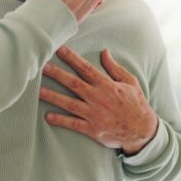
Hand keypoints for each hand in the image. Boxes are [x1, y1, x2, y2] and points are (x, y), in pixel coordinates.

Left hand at [39, 46, 158, 155]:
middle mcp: (98, 98)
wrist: (142, 131)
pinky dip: (61, 120)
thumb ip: (115, 68)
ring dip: (53, 97)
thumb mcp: (130, 82)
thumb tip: (104, 51)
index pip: (86, 69)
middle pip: (73, 84)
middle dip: (57, 74)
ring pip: (70, 103)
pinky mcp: (93, 129)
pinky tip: (48, 116)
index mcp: (107, 85)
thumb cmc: (136, 105)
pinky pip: (74, 124)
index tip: (59, 49)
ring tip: (38, 91)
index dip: (71, 58)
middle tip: (42, 66)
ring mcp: (94, 114)